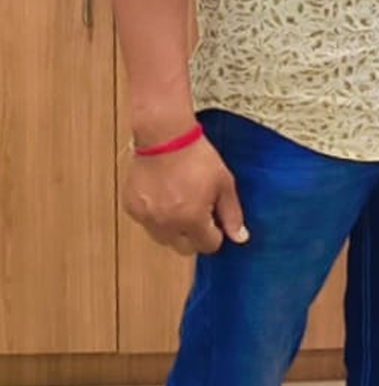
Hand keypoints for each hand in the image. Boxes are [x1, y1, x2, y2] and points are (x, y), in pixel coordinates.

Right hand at [123, 122, 247, 255]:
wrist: (164, 137)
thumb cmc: (196, 157)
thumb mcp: (224, 184)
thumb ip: (232, 214)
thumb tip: (240, 237)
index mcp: (191, 219)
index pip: (207, 246)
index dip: (215, 234)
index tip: (215, 220)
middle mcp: (166, 223)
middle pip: (184, 248)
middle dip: (195, 236)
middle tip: (200, 213)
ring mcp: (146, 217)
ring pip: (164, 238)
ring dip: (175, 229)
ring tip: (182, 202)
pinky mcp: (132, 208)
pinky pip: (147, 223)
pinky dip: (157, 217)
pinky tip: (165, 196)